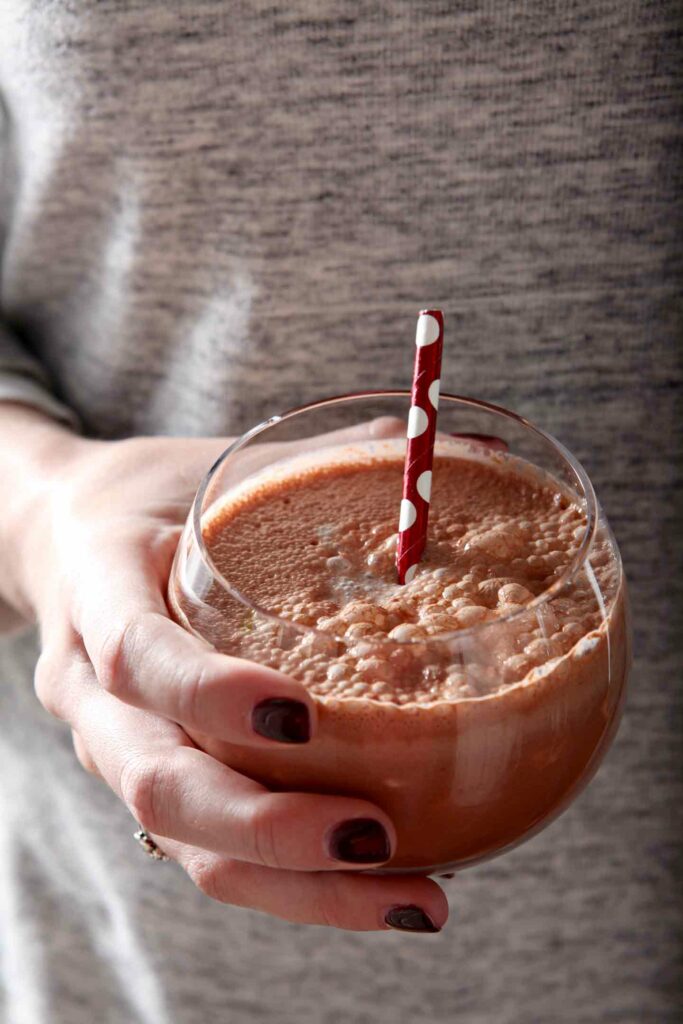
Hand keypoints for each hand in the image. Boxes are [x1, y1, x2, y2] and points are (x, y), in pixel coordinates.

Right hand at [6, 408, 447, 931]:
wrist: (69, 538)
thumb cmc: (154, 494)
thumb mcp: (221, 463)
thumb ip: (329, 455)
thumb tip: (472, 441)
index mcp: (98, 586)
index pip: (133, 655)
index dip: (208, 694)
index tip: (304, 719)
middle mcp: (93, 689)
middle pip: (155, 786)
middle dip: (267, 827)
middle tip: (378, 837)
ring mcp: (118, 748)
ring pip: (185, 845)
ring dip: (298, 887)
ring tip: (416, 898)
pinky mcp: (157, 780)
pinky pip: (211, 850)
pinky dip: (295, 881)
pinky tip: (381, 887)